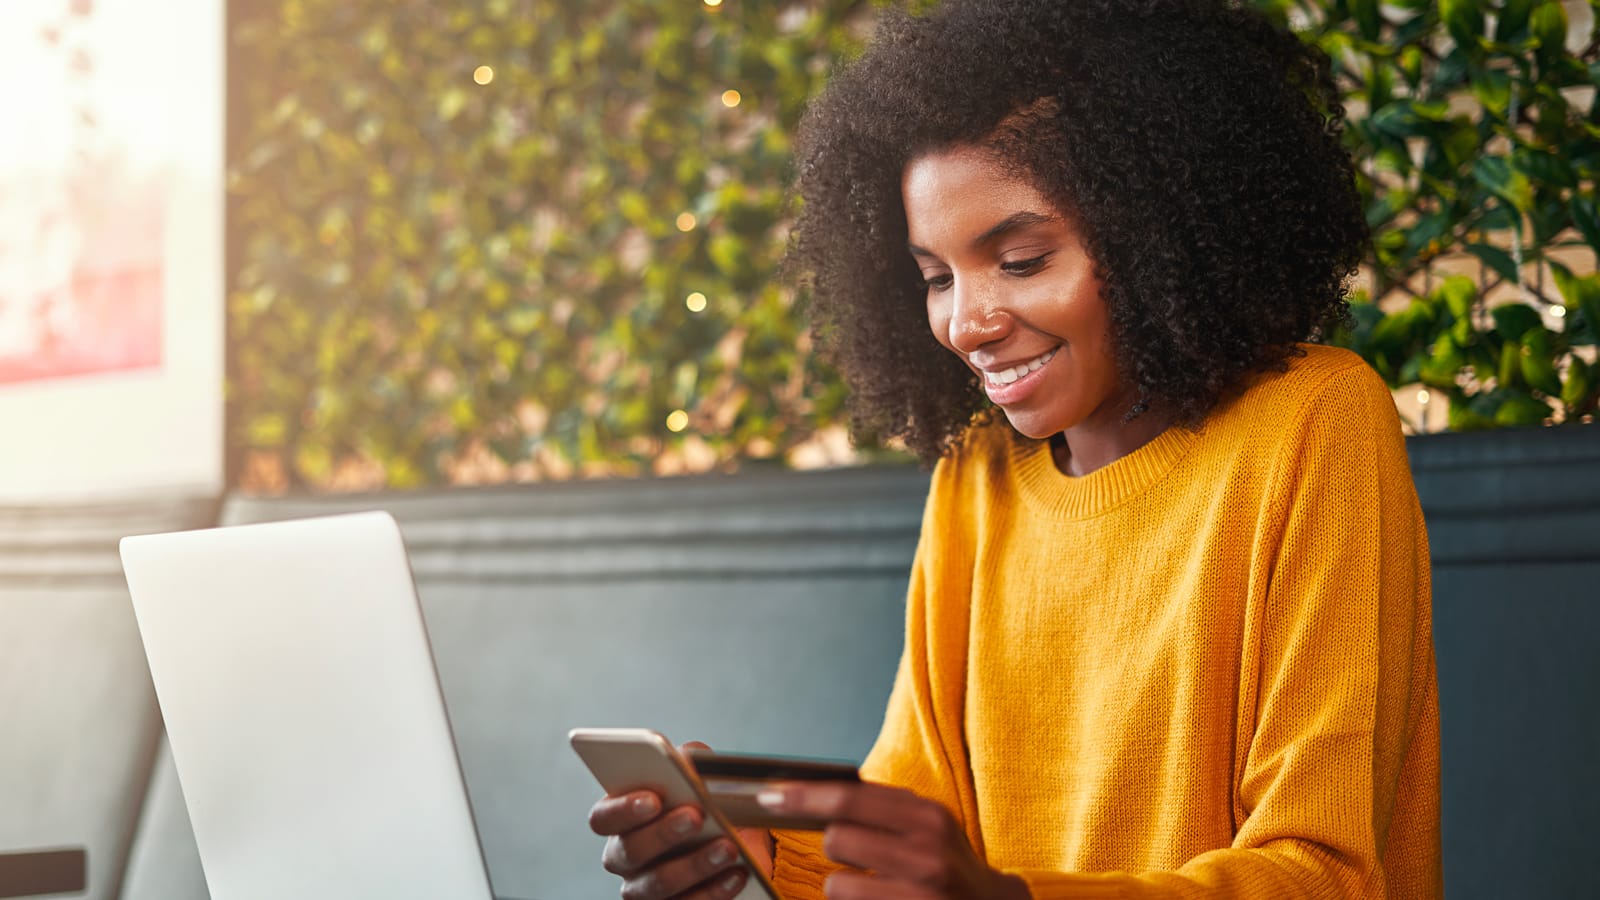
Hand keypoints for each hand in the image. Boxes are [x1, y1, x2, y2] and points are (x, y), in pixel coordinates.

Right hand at [587, 741, 773, 899]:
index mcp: (622, 818)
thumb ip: (691, 762)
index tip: (654, 798)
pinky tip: (737, 874)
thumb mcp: (701, 776)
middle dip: (664, 833)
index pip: (603, 817)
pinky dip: (714, 890)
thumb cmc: (709, 801)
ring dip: (696, 864)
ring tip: (728, 848)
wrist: (740, 840)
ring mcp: (645, 888)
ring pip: (659, 883)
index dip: (623, 810)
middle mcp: (625, 856)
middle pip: (630, 851)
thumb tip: (687, 756)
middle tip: (695, 816)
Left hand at [756, 781, 1029, 899]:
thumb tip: (816, 794)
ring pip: (837, 884)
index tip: (769, 796)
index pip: (850, 797)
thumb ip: (884, 809)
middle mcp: (927, 852)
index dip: (803, 796)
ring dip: (844, 887)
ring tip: (878, 888)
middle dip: (835, 847)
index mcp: (928, 816)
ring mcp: (920, 893)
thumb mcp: (930, 826)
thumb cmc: (948, 864)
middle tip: (857, 856)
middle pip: (837, 838)